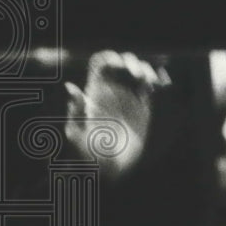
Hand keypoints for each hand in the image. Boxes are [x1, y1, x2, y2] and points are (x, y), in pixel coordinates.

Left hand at [65, 50, 158, 177]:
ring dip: (144, 69)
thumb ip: (75, 110)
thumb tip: (70, 86)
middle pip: (121, 63)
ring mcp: (127, 97)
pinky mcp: (142, 107)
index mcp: (95, 91)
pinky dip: (154, 78)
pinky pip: (148, 85)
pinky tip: (155, 84)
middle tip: (136, 74)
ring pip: (136, 71)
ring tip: (147, 81)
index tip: (119, 65)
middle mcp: (111, 90)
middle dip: (130, 61)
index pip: (101, 64)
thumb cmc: (90, 152)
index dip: (110, 58)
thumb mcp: (77, 133)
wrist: (113, 168)